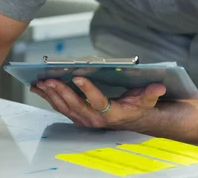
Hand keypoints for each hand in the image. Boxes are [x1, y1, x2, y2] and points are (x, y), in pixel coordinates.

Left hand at [30, 77, 165, 129]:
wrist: (130, 120)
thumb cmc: (135, 107)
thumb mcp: (146, 100)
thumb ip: (150, 93)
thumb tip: (159, 86)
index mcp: (111, 114)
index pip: (98, 102)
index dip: (87, 90)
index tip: (77, 77)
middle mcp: (95, 119)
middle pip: (75, 104)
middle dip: (61, 91)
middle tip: (49, 79)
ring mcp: (83, 119)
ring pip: (64, 106)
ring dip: (51, 94)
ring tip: (41, 82)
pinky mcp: (75, 116)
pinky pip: (59, 107)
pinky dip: (48, 97)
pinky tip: (38, 87)